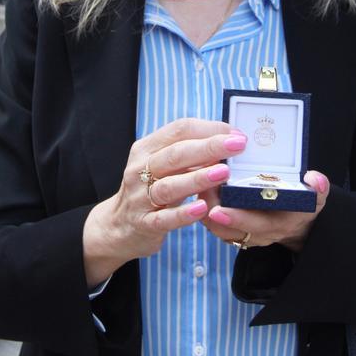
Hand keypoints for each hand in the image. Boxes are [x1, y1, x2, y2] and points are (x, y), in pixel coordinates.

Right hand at [82, 117, 248, 285]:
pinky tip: (203, 208)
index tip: (236, 134)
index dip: (209, 129)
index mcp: (146, 149)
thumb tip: (228, 140)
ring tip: (224, 172)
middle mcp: (139, 170)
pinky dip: (183, 214)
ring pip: (169, 185)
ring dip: (198, 178)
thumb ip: (188, 153)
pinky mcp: (144, 224)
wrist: (118, 226)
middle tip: (238, 145)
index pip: (179, 130)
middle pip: (175, 154)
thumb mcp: (162, 166)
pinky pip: (165, 218)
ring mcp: (140, 198)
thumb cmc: (149, 190)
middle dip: (209, 147)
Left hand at [199, 170, 330, 252]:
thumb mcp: (316, 197)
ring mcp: (244, 233)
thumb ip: (318, 188)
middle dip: (211, 215)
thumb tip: (314, 178)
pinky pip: (213, 224)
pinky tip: (199, 187)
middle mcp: (258, 233)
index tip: (220, 210)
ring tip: (197, 187)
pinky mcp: (232, 229)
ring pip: (217, 229)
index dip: (237, 219)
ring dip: (204, 211)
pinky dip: (203, 209)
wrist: (295, 222)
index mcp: (278, 225)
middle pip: (230, 230)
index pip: (257, 225)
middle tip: (198, 197)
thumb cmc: (302, 204)